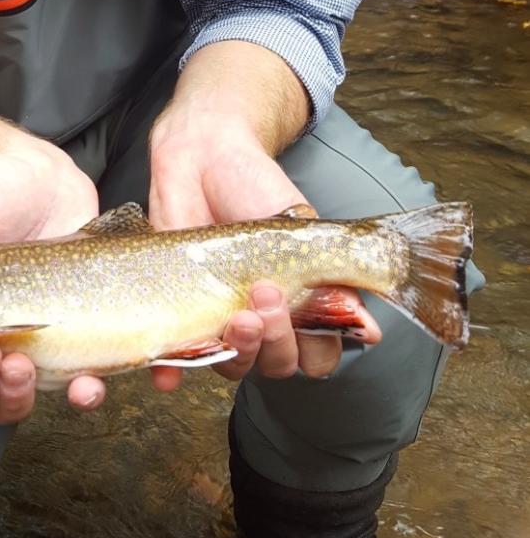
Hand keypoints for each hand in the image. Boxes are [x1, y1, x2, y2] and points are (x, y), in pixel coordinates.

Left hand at [148, 100, 380, 387]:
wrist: (201, 162)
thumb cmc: (255, 190)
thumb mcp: (303, 230)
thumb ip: (332, 276)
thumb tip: (369, 331)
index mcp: (300, 304)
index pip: (316, 355)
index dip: (316, 347)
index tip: (311, 312)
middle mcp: (263, 318)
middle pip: (278, 364)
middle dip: (276, 340)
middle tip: (265, 293)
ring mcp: (220, 319)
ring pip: (235, 365)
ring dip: (240, 351)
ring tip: (235, 315)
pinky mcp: (179, 315)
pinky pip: (175, 359)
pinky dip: (171, 371)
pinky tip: (166, 375)